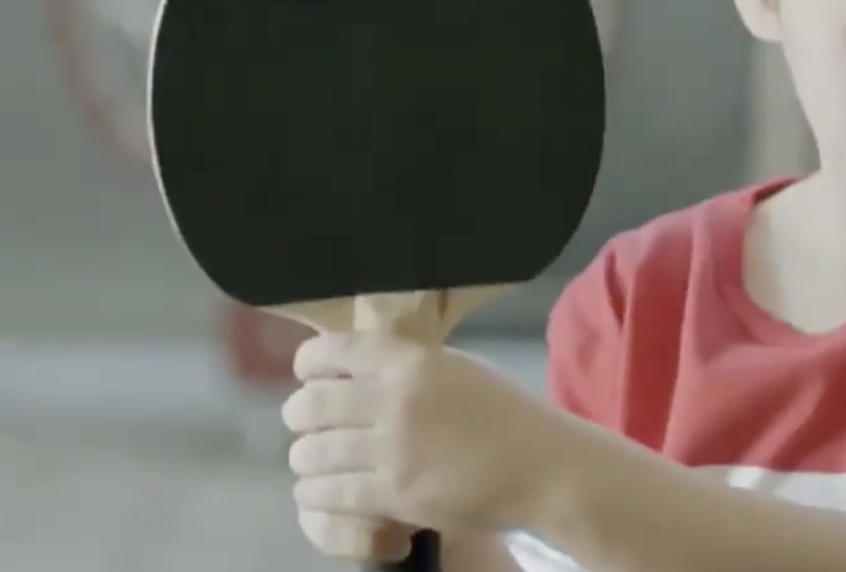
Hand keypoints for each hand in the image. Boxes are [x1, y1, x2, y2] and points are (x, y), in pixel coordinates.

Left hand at [283, 332, 552, 554]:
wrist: (545, 468)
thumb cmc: (507, 416)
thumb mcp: (457, 370)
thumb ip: (408, 368)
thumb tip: (356, 371)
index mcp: (413, 360)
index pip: (331, 352)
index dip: (308, 364)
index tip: (308, 376)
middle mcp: (396, 398)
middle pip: (310, 405)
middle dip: (300, 417)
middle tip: (307, 425)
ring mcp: (393, 449)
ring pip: (312, 453)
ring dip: (306, 458)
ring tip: (316, 462)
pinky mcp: (395, 494)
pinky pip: (331, 492)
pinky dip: (317, 492)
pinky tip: (323, 489)